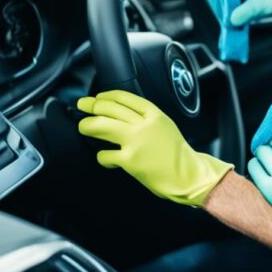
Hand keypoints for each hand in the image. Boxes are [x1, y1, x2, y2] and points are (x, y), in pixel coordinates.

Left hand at [77, 90, 232, 206]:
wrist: (188, 175)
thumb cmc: (177, 154)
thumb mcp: (166, 126)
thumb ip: (146, 118)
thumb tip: (121, 115)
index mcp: (155, 115)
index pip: (124, 98)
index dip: (107, 96)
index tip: (98, 97)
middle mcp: (144, 125)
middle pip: (109, 108)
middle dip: (92, 106)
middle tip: (83, 106)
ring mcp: (136, 142)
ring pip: (102, 125)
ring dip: (88, 125)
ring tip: (84, 127)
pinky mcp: (129, 160)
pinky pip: (105, 154)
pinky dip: (101, 156)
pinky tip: (105, 158)